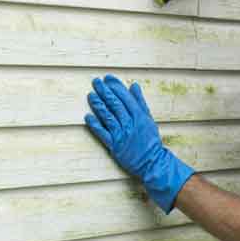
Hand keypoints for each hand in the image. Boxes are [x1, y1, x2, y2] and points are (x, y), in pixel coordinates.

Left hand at [85, 74, 194, 212]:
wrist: (152, 162)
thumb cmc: (150, 140)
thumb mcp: (148, 118)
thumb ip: (140, 102)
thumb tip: (134, 85)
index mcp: (139, 116)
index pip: (125, 97)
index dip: (115, 86)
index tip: (108, 78)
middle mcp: (130, 123)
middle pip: (115, 104)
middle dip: (104, 91)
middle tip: (96, 82)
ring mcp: (121, 134)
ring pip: (107, 116)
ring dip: (98, 105)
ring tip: (91, 95)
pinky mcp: (114, 146)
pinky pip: (102, 133)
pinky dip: (95, 125)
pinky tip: (88, 117)